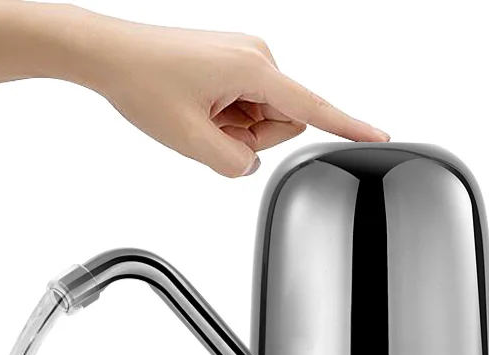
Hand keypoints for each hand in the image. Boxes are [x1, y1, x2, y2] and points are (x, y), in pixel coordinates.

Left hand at [65, 18, 389, 176]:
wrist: (108, 54)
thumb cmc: (142, 83)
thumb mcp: (190, 141)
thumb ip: (233, 165)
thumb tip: (251, 165)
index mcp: (254, 70)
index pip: (314, 108)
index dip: (349, 127)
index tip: (380, 136)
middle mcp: (257, 57)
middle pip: (283, 122)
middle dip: (250, 138)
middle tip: (209, 130)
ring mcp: (245, 58)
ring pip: (263, 118)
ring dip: (234, 130)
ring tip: (199, 117)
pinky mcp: (233, 63)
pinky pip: (246, 105)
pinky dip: (225, 118)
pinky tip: (198, 109)